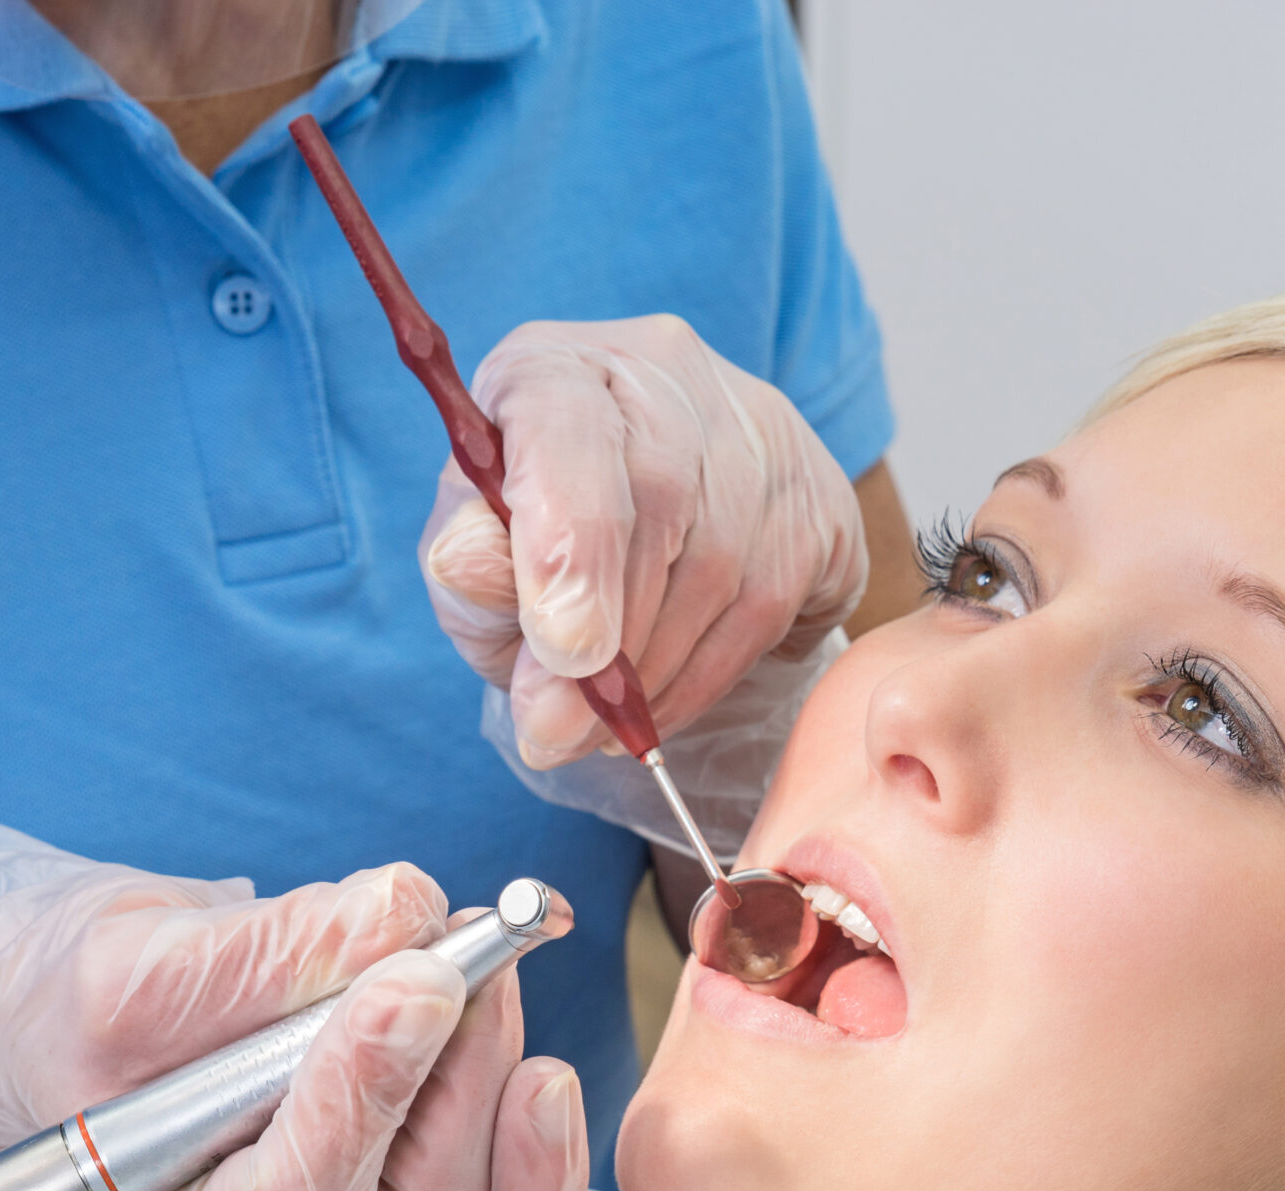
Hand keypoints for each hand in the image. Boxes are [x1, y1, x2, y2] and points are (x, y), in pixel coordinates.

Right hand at [107, 933, 718, 1190]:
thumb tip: (402, 913)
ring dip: (535, 1145)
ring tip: (533, 1043)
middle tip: (474, 965)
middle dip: (463, 1083)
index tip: (420, 981)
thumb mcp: (124, 959)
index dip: (370, 1093)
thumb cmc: (81, 1004)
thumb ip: (256, 954)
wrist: (78, 1034)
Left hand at [420, 314, 867, 766]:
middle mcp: (665, 371)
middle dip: (613, 642)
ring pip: (723, 566)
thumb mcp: (473, 551)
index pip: (569, 426)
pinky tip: (663, 702)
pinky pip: (775, 606)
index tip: (565, 651)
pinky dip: (709, 677)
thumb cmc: (534, 538)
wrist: (643, 528)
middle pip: (660, 502)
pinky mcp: (818, 495)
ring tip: (604, 725)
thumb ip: (466, 567)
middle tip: (563, 731)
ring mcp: (759, 428)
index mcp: (554, 366)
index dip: (571, 541)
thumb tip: (470, 567)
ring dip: (658, 674)